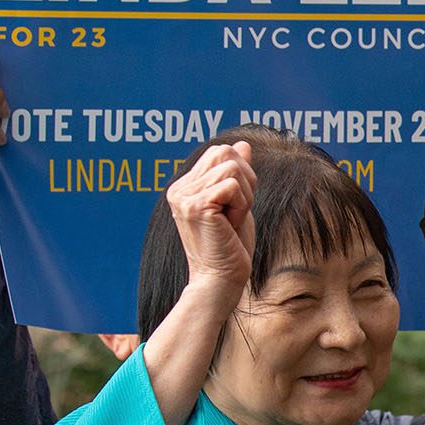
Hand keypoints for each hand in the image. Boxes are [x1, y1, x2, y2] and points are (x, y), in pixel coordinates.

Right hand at [165, 141, 256, 298]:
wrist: (221, 280)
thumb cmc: (230, 248)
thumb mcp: (237, 204)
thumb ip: (237, 174)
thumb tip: (243, 144)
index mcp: (185, 186)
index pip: (221, 152)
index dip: (241, 175)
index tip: (235, 205)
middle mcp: (179, 188)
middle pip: (226, 153)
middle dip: (245, 182)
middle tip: (236, 213)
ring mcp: (184, 196)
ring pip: (232, 169)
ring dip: (244, 197)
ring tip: (232, 221)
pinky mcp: (195, 206)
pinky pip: (233, 186)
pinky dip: (241, 205)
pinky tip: (230, 225)